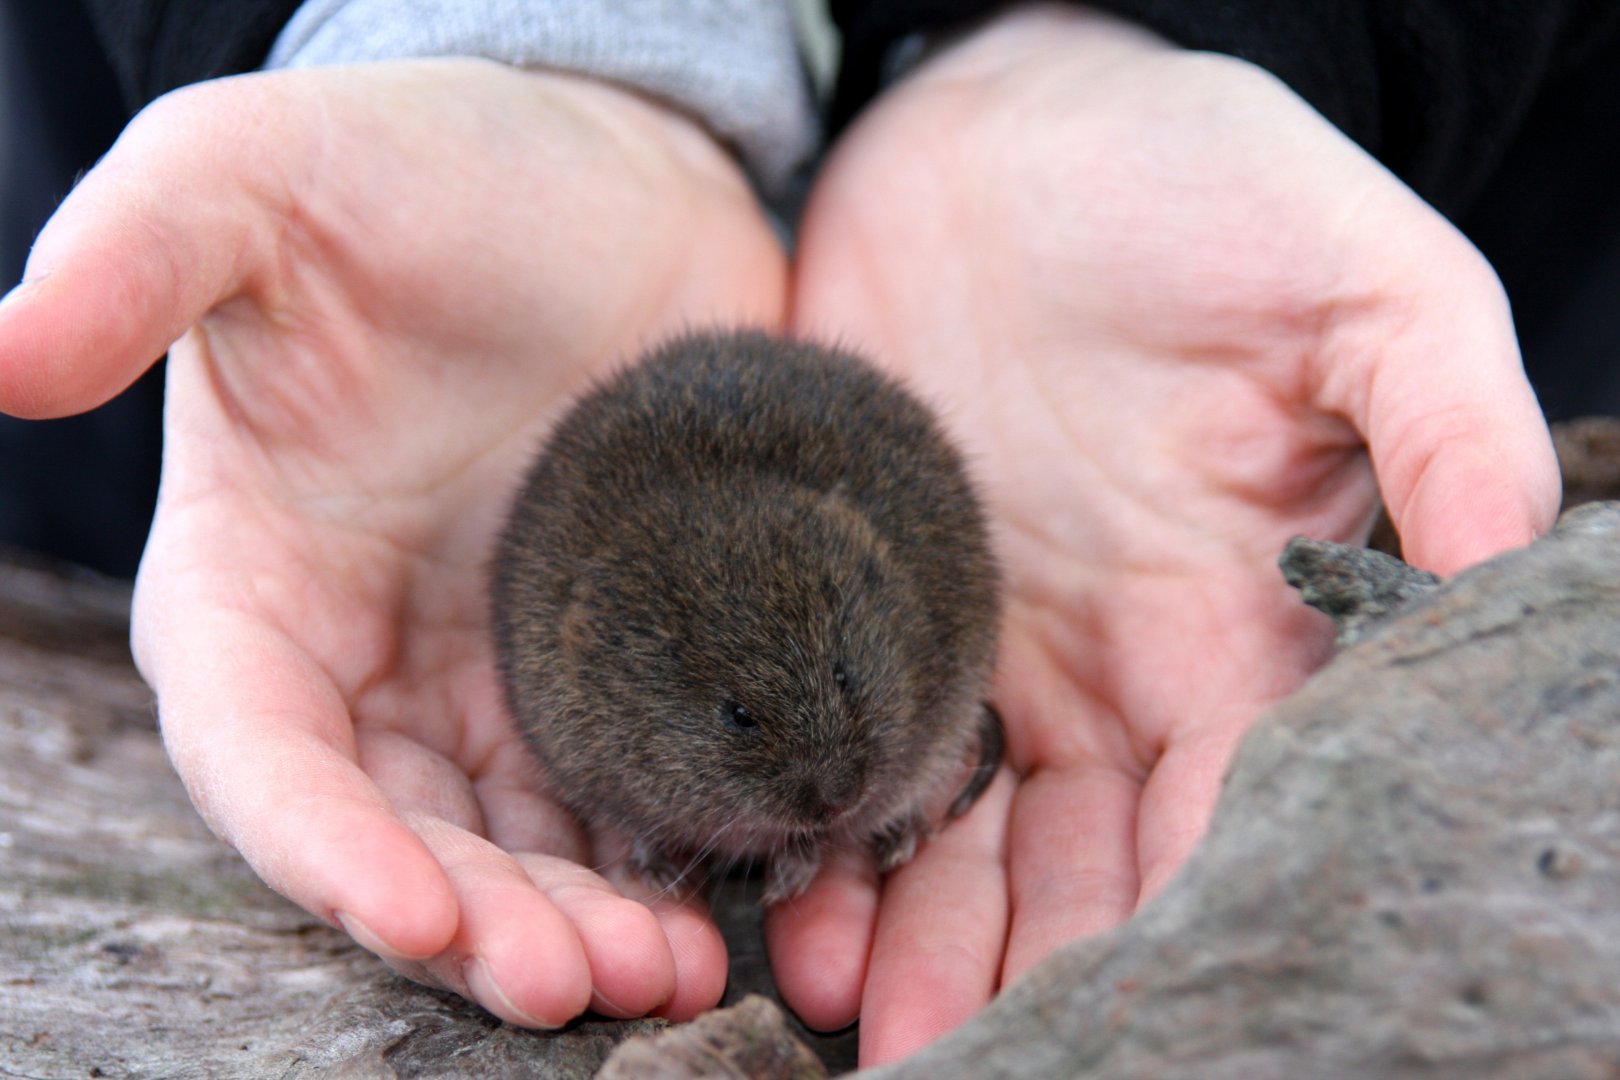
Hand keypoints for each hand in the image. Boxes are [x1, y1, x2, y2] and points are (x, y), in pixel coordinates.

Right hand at [0, 59, 786, 1024]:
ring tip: (675, 973)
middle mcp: (376, 650)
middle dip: (483, 923)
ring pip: (528, 838)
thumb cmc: (419, 165)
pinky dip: (671, 857)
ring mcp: (505, 662)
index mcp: (264, 578)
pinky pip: (632, 787)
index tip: (411, 916)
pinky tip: (739, 901)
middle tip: (579, 982)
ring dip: (588, 920)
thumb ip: (139, 256)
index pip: (266, 752)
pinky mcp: (626, 648)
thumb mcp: (265, 175)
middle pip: (410, 832)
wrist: (609, 171)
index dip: (325, 849)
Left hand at [770, 4, 1558, 1063]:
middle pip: (1091, 863)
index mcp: (1242, 620)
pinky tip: (798, 915)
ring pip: (967, 841)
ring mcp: (987, 642)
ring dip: (925, 943)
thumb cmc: (1199, 183)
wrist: (1003, 132)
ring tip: (872, 1030)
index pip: (1235, 804)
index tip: (1159, 1005)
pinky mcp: (871, 598)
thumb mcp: (1359, 280)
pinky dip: (831, 840)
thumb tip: (1515, 560)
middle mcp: (1116, 663)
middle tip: (977, 1068)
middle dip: (1044, 974)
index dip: (1199, 906)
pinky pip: (855, 748)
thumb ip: (1442, 422)